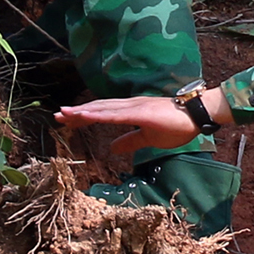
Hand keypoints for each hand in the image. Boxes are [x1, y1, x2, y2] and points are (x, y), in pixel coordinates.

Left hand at [55, 90, 230, 156]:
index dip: (83, 116)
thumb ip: (129, 141)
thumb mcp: (148, 138)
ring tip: (65, 114)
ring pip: (103, 109)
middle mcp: (129, 105)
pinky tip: (88, 116)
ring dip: (83, 112)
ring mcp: (135, 107)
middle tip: (57, 116)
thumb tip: (111, 148)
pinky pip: (117, 115)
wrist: (196, 116)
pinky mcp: (141, 112)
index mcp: (130, 111)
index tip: (66, 120)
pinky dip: (101, 115)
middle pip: (98, 109)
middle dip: (77, 113)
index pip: (102, 113)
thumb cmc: (176, 125)